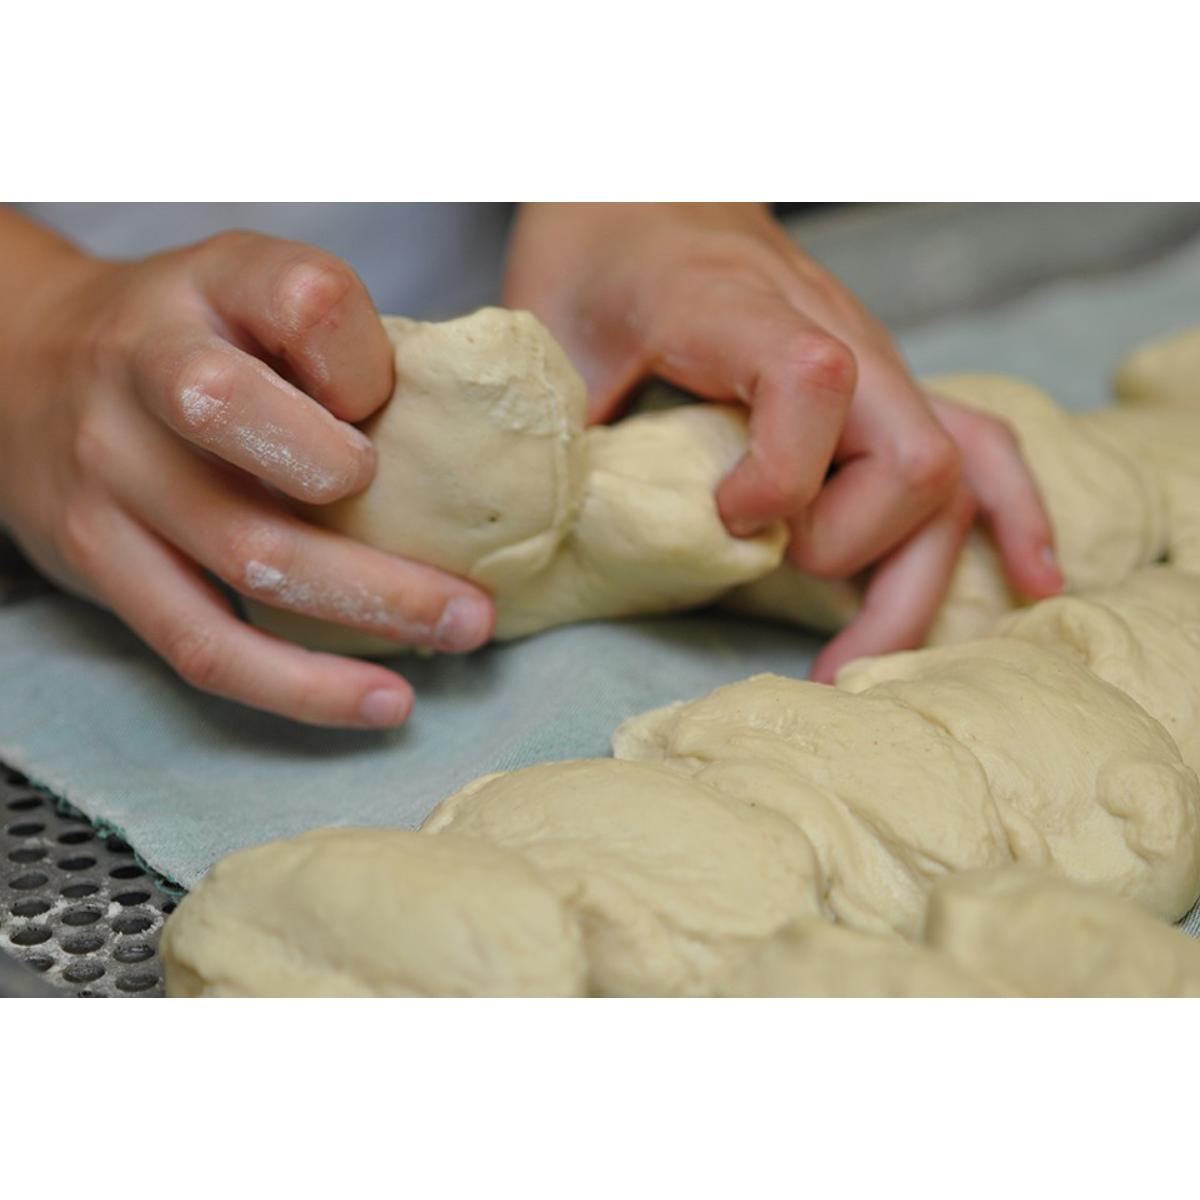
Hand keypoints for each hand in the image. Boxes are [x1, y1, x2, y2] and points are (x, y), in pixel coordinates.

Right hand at [0, 223, 494, 726]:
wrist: (20, 365)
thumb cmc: (191, 337)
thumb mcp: (257, 291)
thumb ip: (341, 343)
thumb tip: (455, 447)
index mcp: (211, 284)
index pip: (306, 299)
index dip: (369, 361)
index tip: (398, 408)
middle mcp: (143, 367)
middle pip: (251, 427)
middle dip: (377, 500)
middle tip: (475, 577)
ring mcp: (112, 470)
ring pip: (246, 555)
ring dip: (372, 608)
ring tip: (461, 636)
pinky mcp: (98, 559)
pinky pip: (203, 643)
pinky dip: (300, 686)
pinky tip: (379, 702)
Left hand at [504, 203, 1061, 678]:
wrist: (653, 194)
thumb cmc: (599, 261)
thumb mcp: (549, 332)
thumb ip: (555, 422)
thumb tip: (535, 541)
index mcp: (738, 309)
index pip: (813, 381)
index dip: (781, 473)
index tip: (727, 519)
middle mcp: (833, 335)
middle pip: (913, 456)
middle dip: (856, 555)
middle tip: (785, 599)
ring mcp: (874, 365)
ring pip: (953, 475)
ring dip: (917, 583)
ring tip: (858, 664)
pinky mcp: (887, 392)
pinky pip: (981, 449)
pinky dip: (1009, 520)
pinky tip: (1026, 582)